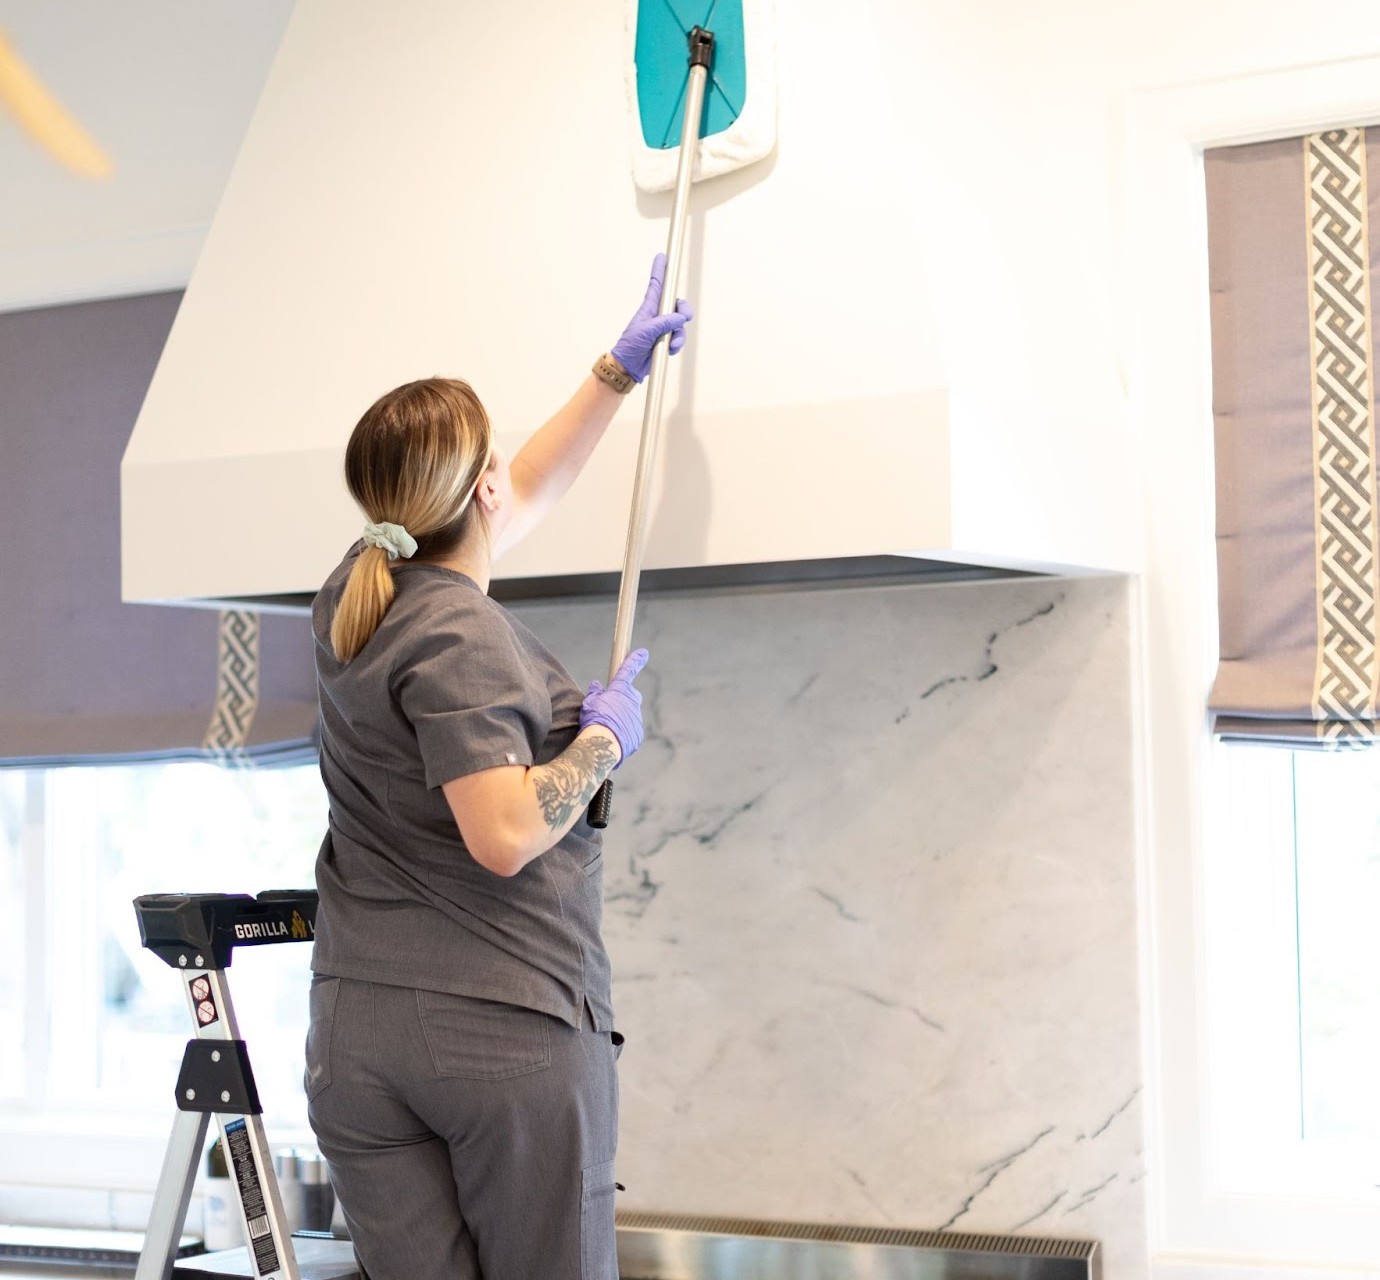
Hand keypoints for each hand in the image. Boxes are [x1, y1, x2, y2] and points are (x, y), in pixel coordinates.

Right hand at [579, 648, 649, 765]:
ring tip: (605, 727)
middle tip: (609, 708)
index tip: (644, 653)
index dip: (635, 660)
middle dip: (622, 699)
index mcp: (620, 689)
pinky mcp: (638, 733)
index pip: (628, 670)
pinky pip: (630, 729)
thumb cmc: (594, 720)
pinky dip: (622, 731)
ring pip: (629, 714)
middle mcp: (632, 701)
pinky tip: (611, 737)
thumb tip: (597, 685)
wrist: (603, 744)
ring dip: (620, 718)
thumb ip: (595, 692)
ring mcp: (637, 717)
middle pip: (630, 696)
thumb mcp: (589, 702)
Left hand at [610, 255, 694, 381]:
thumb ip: (664, 322)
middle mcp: (658, 315)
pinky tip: (669, 349)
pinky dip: (676, 344)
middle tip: (684, 316)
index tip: (663, 257)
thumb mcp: (646, 330)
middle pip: (677, 305)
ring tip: (670, 343)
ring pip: (680, 325)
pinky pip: (679, 338)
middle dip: (684, 311)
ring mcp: (663, 328)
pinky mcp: (666, 340)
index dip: (660, 270)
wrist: (628, 366)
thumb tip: (679, 318)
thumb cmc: (630, 346)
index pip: (656, 284)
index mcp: (649, 307)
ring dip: (678, 335)